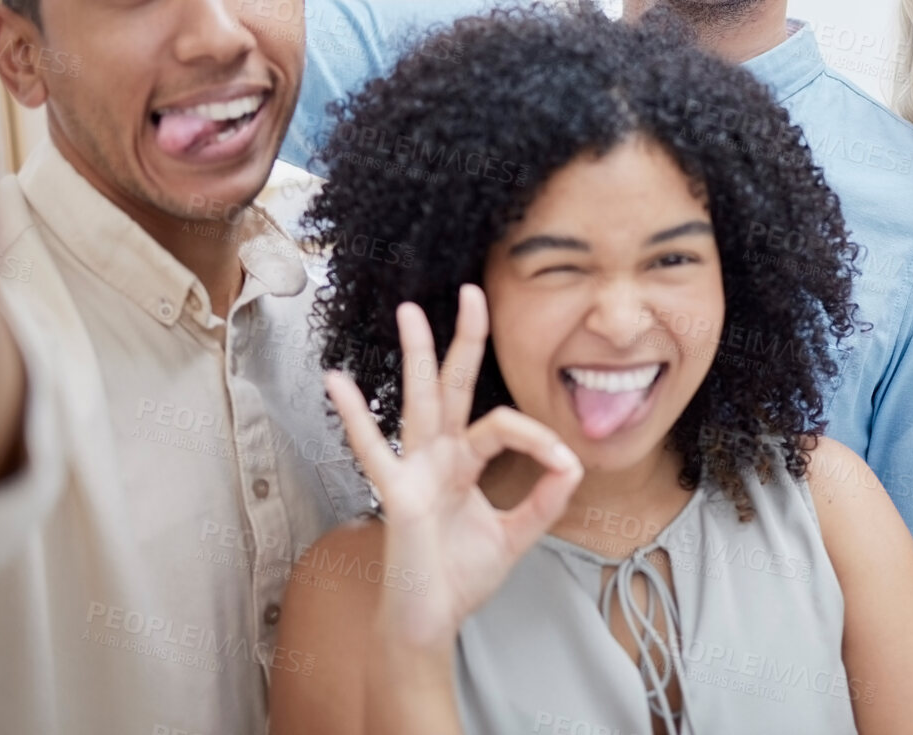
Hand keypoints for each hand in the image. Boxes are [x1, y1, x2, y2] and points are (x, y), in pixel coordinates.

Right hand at [325, 284, 581, 651]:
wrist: (432, 621)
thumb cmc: (461, 576)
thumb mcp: (516, 534)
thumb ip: (545, 500)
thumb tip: (575, 464)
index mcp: (464, 461)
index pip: (503, 424)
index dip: (539, 436)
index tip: (567, 465)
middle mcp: (437, 456)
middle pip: (454, 385)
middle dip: (464, 340)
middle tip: (473, 292)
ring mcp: (414, 470)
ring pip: (419, 401)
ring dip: (417, 355)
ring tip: (411, 311)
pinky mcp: (396, 494)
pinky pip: (373, 451)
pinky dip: (355, 417)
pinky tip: (337, 382)